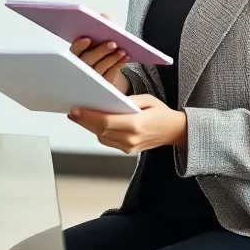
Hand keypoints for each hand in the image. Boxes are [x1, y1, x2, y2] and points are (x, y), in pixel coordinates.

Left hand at [68, 94, 186, 154]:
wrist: (176, 131)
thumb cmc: (162, 114)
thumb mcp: (147, 99)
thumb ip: (127, 101)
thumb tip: (108, 99)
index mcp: (136, 125)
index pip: (106, 122)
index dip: (88, 116)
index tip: (76, 110)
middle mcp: (130, 138)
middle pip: (100, 131)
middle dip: (84, 121)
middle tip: (72, 112)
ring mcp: (129, 146)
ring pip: (102, 137)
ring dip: (89, 127)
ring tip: (79, 117)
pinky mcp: (128, 150)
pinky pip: (108, 141)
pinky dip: (99, 132)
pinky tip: (93, 124)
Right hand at [70, 16, 129, 93]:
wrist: (102, 75)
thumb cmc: (97, 54)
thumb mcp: (95, 42)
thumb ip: (98, 29)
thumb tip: (103, 16)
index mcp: (74, 56)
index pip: (73, 52)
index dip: (79, 46)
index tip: (87, 39)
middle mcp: (80, 69)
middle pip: (87, 61)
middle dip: (100, 51)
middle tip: (112, 43)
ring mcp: (91, 79)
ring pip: (99, 68)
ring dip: (112, 58)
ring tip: (122, 50)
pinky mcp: (103, 85)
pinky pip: (110, 75)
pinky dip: (118, 65)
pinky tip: (125, 57)